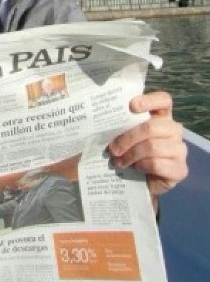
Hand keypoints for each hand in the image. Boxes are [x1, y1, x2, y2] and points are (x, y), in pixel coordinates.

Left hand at [108, 91, 187, 207]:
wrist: (141, 181)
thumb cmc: (131, 151)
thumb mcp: (126, 135)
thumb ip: (121, 125)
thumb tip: (100, 119)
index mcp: (162, 116)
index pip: (164, 100)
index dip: (149, 100)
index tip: (131, 105)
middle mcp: (174, 130)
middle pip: (151, 126)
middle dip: (127, 137)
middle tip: (112, 148)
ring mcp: (180, 150)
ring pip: (152, 146)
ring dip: (131, 154)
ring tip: (118, 161)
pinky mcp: (180, 169)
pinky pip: (157, 164)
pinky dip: (141, 166)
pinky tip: (135, 168)